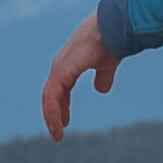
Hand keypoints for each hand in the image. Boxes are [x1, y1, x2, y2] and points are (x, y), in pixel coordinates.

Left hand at [42, 11, 119, 141]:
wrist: (113, 28)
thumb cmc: (110, 42)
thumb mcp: (106, 65)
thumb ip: (103, 77)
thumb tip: (101, 90)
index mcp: (68, 64)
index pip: (58, 89)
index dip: (60, 106)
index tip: (64, 123)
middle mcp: (60, 66)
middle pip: (51, 95)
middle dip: (53, 114)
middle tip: (57, 133)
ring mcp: (59, 68)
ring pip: (49, 98)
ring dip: (52, 117)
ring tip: (57, 134)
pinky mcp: (61, 71)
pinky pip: (53, 96)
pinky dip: (53, 111)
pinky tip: (59, 124)